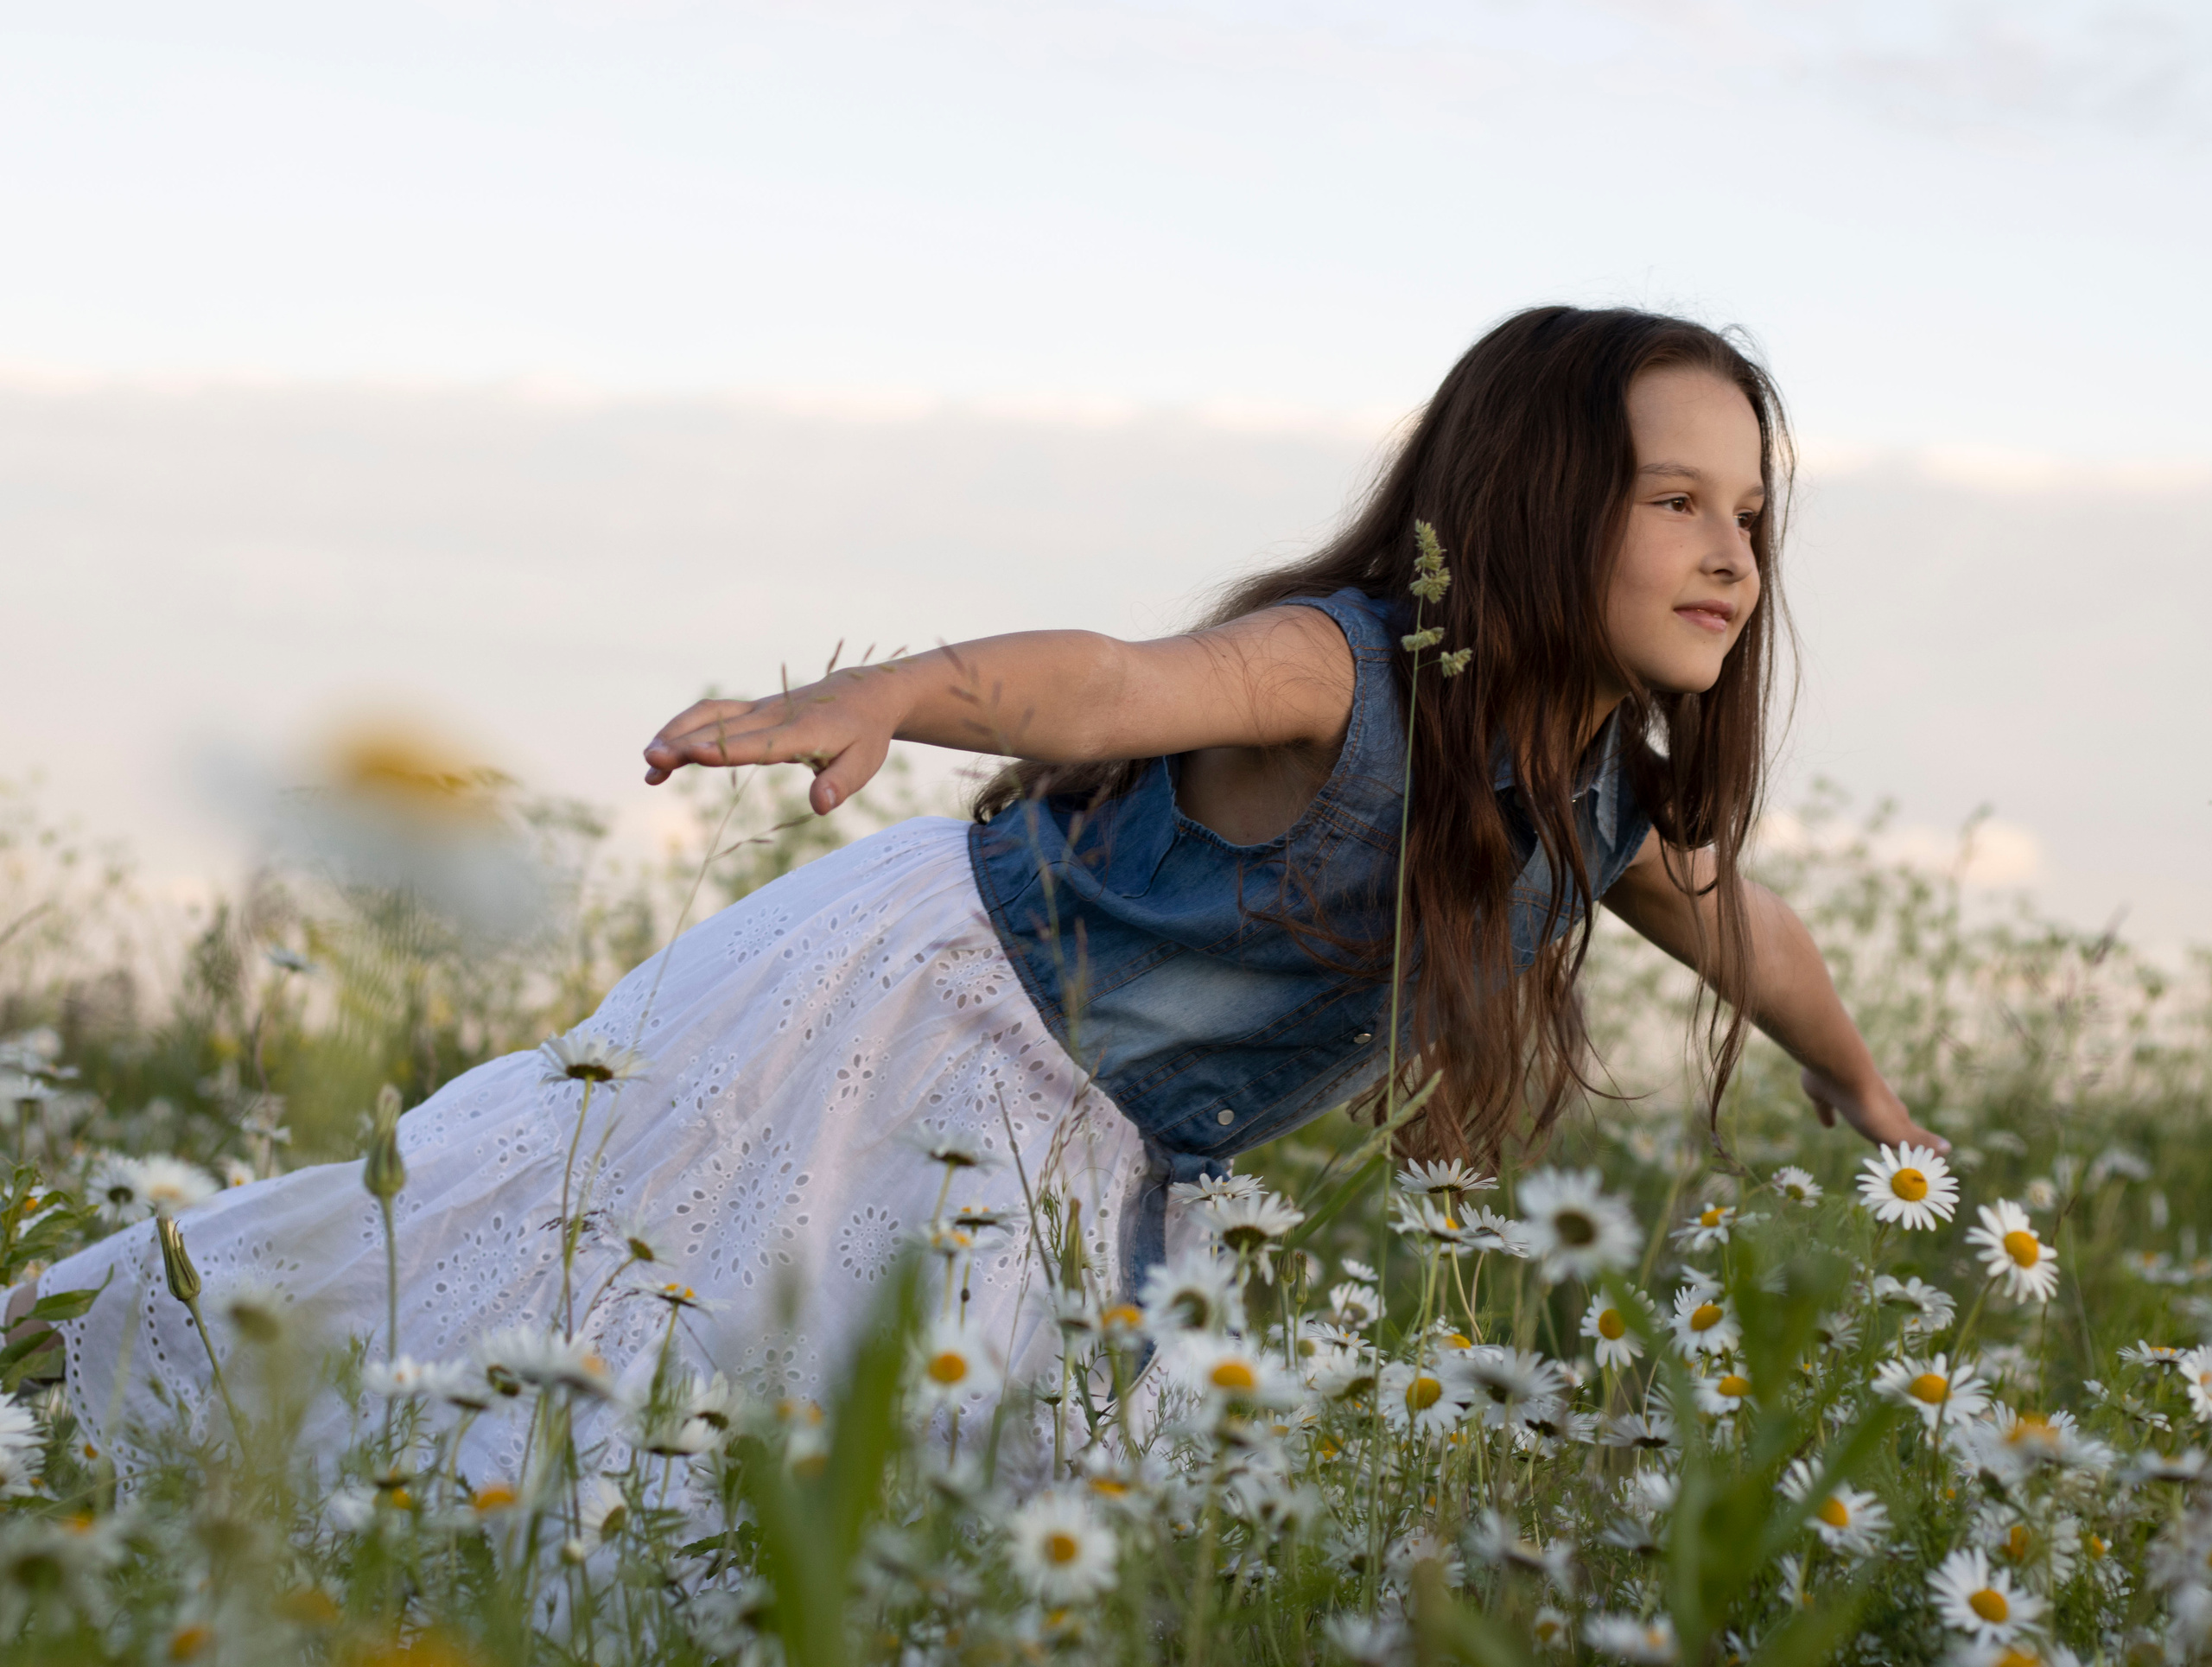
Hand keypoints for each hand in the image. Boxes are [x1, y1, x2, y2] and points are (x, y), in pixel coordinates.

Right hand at [642, 668, 908, 813]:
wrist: (863, 694)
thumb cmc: (864, 735)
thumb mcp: (864, 762)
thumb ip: (842, 783)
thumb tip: (820, 806)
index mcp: (800, 731)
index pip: (757, 742)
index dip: (724, 749)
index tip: (694, 755)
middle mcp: (773, 716)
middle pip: (721, 728)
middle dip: (685, 742)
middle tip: (651, 762)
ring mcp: (758, 709)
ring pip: (709, 715)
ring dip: (676, 733)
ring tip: (649, 763)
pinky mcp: (750, 710)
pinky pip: (711, 715)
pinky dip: (683, 730)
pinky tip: (664, 759)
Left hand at [1800, 1065, 1950, 1155]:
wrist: (1839, 1070)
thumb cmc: (1870, 1107)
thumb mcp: (1898, 1132)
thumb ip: (1920, 1142)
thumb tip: (1950, 1149)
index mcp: (1891, 1114)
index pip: (1903, 1133)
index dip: (1905, 1145)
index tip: (1907, 1158)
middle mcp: (1872, 1103)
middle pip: (1881, 1121)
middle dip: (1883, 1133)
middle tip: (1882, 1145)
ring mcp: (1848, 1095)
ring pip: (1856, 1111)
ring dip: (1859, 1120)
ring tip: (1859, 1129)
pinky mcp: (1825, 1092)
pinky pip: (1828, 1106)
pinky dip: (1828, 1115)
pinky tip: (1828, 1125)